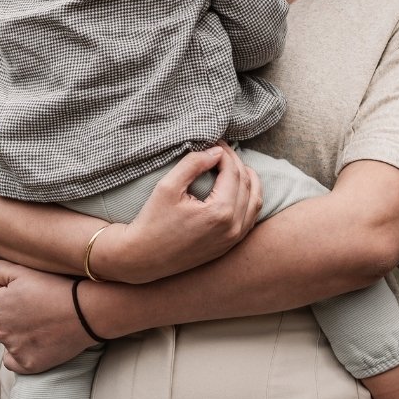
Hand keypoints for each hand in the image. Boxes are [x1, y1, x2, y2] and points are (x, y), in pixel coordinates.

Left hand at [0, 259, 95, 372]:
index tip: (36, 296)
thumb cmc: (56, 286)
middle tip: (43, 310)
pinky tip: (36, 344)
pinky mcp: (28, 365)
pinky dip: (21, 355)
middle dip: (18, 316)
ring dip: (22, 334)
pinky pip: (14, 363)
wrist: (86, 310)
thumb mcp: (21, 269)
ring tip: (46, 325)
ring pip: (11, 341)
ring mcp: (14, 350)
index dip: (18, 297)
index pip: (0, 302)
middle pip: (5, 322)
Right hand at [95, 143, 262, 283]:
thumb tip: (216, 151)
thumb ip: (193, 163)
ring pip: (255, 201)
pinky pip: (250, 218)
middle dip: (236, 162)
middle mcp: (233, 227)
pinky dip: (249, 198)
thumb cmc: (152, 221)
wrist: (143, 258)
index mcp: (220, 212)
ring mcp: (233, 239)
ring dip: (248, 179)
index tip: (215, 140)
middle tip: (221, 149)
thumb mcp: (168, 186)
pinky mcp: (230, 246)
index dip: (225, 152)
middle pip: (246, 183)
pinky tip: (238, 188)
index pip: (232, 172)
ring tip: (233, 165)